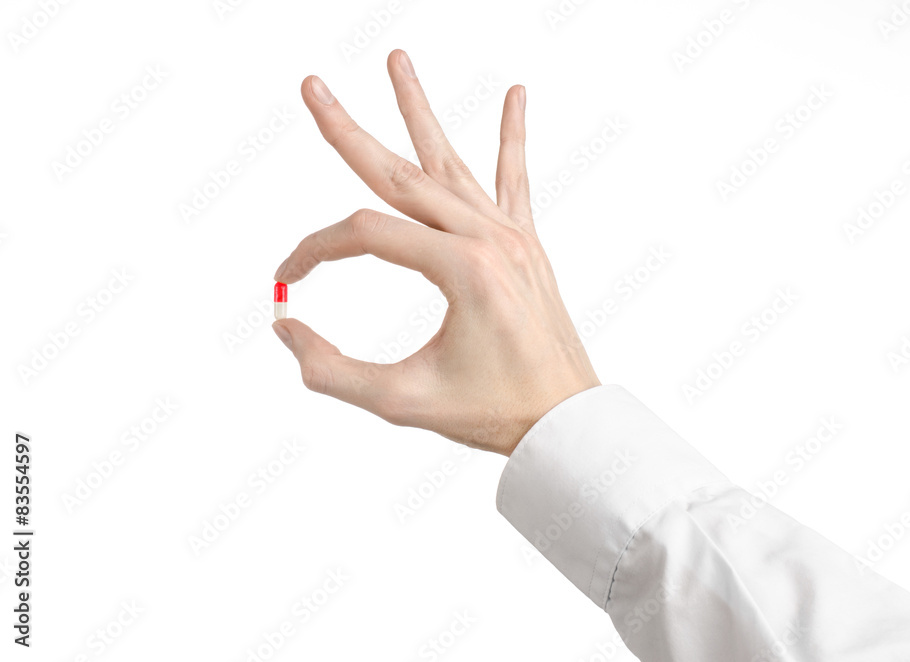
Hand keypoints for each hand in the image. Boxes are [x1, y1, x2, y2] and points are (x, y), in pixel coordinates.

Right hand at [272, 50, 599, 455]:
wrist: (564, 421)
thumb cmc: (492, 412)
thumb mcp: (403, 402)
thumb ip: (332, 371)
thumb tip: (284, 329)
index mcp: (462, 269)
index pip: (365, 235)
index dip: (314, 252)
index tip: (288, 281)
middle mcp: (488, 239)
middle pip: (401, 175)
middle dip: (350, 131)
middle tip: (313, 87)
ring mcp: (510, 237)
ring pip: (452, 164)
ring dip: (420, 112)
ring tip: (397, 60)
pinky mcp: (526, 244)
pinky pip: (515, 180)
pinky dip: (513, 137)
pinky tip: (517, 94)